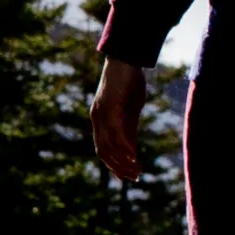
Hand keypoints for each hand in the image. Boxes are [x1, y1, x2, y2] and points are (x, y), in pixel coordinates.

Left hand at [88, 56, 148, 185]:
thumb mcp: (131, 108)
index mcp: (101, 119)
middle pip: (104, 151)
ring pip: (109, 145)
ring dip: (123, 161)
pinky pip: (116, 132)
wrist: (127, 56)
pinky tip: (134, 157)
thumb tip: (131, 150)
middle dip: (118, 168)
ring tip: (137, 171)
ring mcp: (102, 113)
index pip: (104, 149)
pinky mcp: (111, 107)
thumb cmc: (130, 80)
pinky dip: (124, 147)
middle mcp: (97, 118)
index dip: (114, 165)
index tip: (128, 176)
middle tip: (134, 178)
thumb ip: (129, 127)